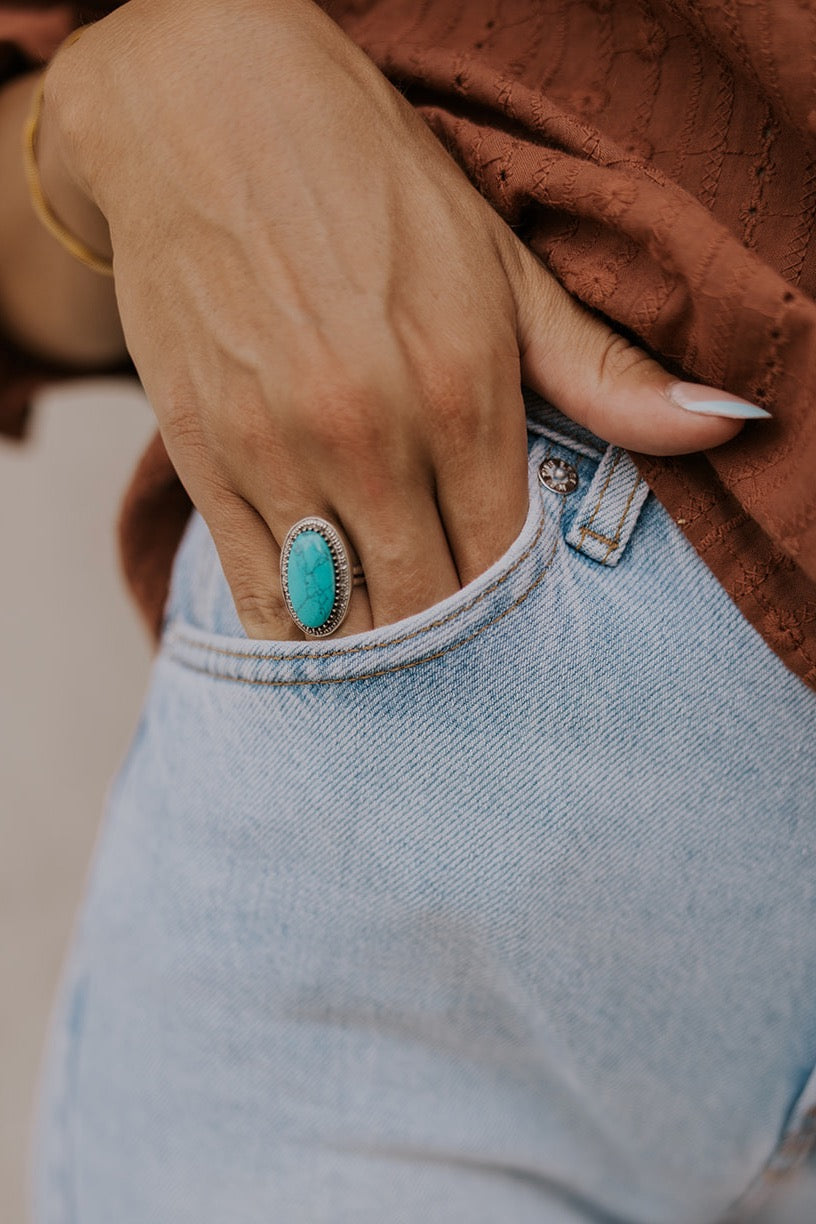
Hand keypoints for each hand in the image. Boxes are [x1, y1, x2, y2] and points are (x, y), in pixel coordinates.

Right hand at [45, 0, 756, 638]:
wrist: (197, 110)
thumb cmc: (365, 180)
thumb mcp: (501, 262)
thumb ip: (604, 372)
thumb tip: (722, 425)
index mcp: (461, 390)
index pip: (501, 562)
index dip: (503, 591)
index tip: (495, 579)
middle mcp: (369, 434)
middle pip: (423, 606)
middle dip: (440, 622)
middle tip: (441, 600)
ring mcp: (276, 450)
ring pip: (339, 617)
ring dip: (369, 630)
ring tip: (381, 602)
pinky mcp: (200, 455)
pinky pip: (254, 596)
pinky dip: (292, 624)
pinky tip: (317, 599)